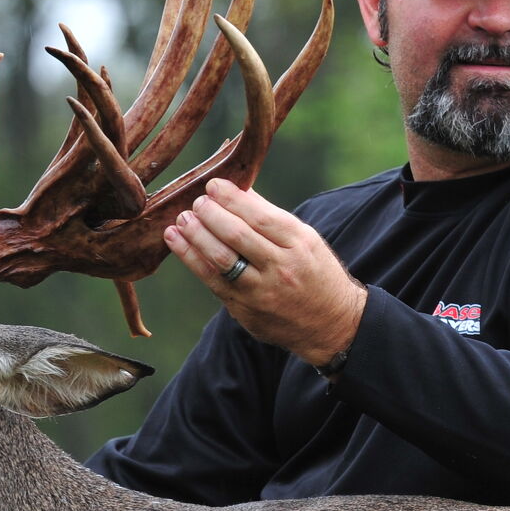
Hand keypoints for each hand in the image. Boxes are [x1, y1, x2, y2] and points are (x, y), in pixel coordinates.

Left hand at [164, 179, 366, 367]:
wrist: (332, 325)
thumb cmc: (317, 274)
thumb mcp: (307, 240)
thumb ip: (271, 217)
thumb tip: (238, 190)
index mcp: (299, 244)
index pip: (260, 216)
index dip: (232, 199)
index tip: (213, 185)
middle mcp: (281, 268)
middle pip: (237, 235)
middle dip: (210, 214)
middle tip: (196, 203)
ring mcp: (262, 292)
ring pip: (220, 259)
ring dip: (195, 236)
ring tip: (181, 220)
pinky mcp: (246, 311)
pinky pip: (213, 282)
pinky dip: (191, 259)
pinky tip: (177, 241)